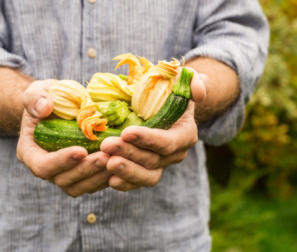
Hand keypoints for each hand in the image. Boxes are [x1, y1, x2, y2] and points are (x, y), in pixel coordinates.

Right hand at [16, 80, 111, 196]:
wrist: (57, 108)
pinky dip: (107, 178)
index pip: (42, 166)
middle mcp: (46, 169)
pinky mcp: (80, 176)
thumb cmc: (45, 99)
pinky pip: (92, 184)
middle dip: (86, 169)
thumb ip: (35, 98)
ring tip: (116, 160)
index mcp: (30, 153)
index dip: (61, 161)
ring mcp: (63, 174)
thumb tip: (45, 108)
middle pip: (63, 180)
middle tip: (106, 156)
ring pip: (80, 187)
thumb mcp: (35, 92)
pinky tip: (122, 165)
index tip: (81, 150)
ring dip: (98, 176)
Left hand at [100, 69, 208, 190]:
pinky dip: (123, 183)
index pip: (168, 142)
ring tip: (105, 162)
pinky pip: (136, 182)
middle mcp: (174, 154)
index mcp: (185, 134)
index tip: (126, 132)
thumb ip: (197, 81)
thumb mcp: (187, 79)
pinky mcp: (145, 171)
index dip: (148, 139)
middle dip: (128, 153)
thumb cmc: (172, 89)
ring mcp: (159, 165)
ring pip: (146, 176)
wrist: (162, 105)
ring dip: (125, 171)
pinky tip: (108, 178)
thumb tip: (197, 92)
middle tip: (105, 145)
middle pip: (152, 160)